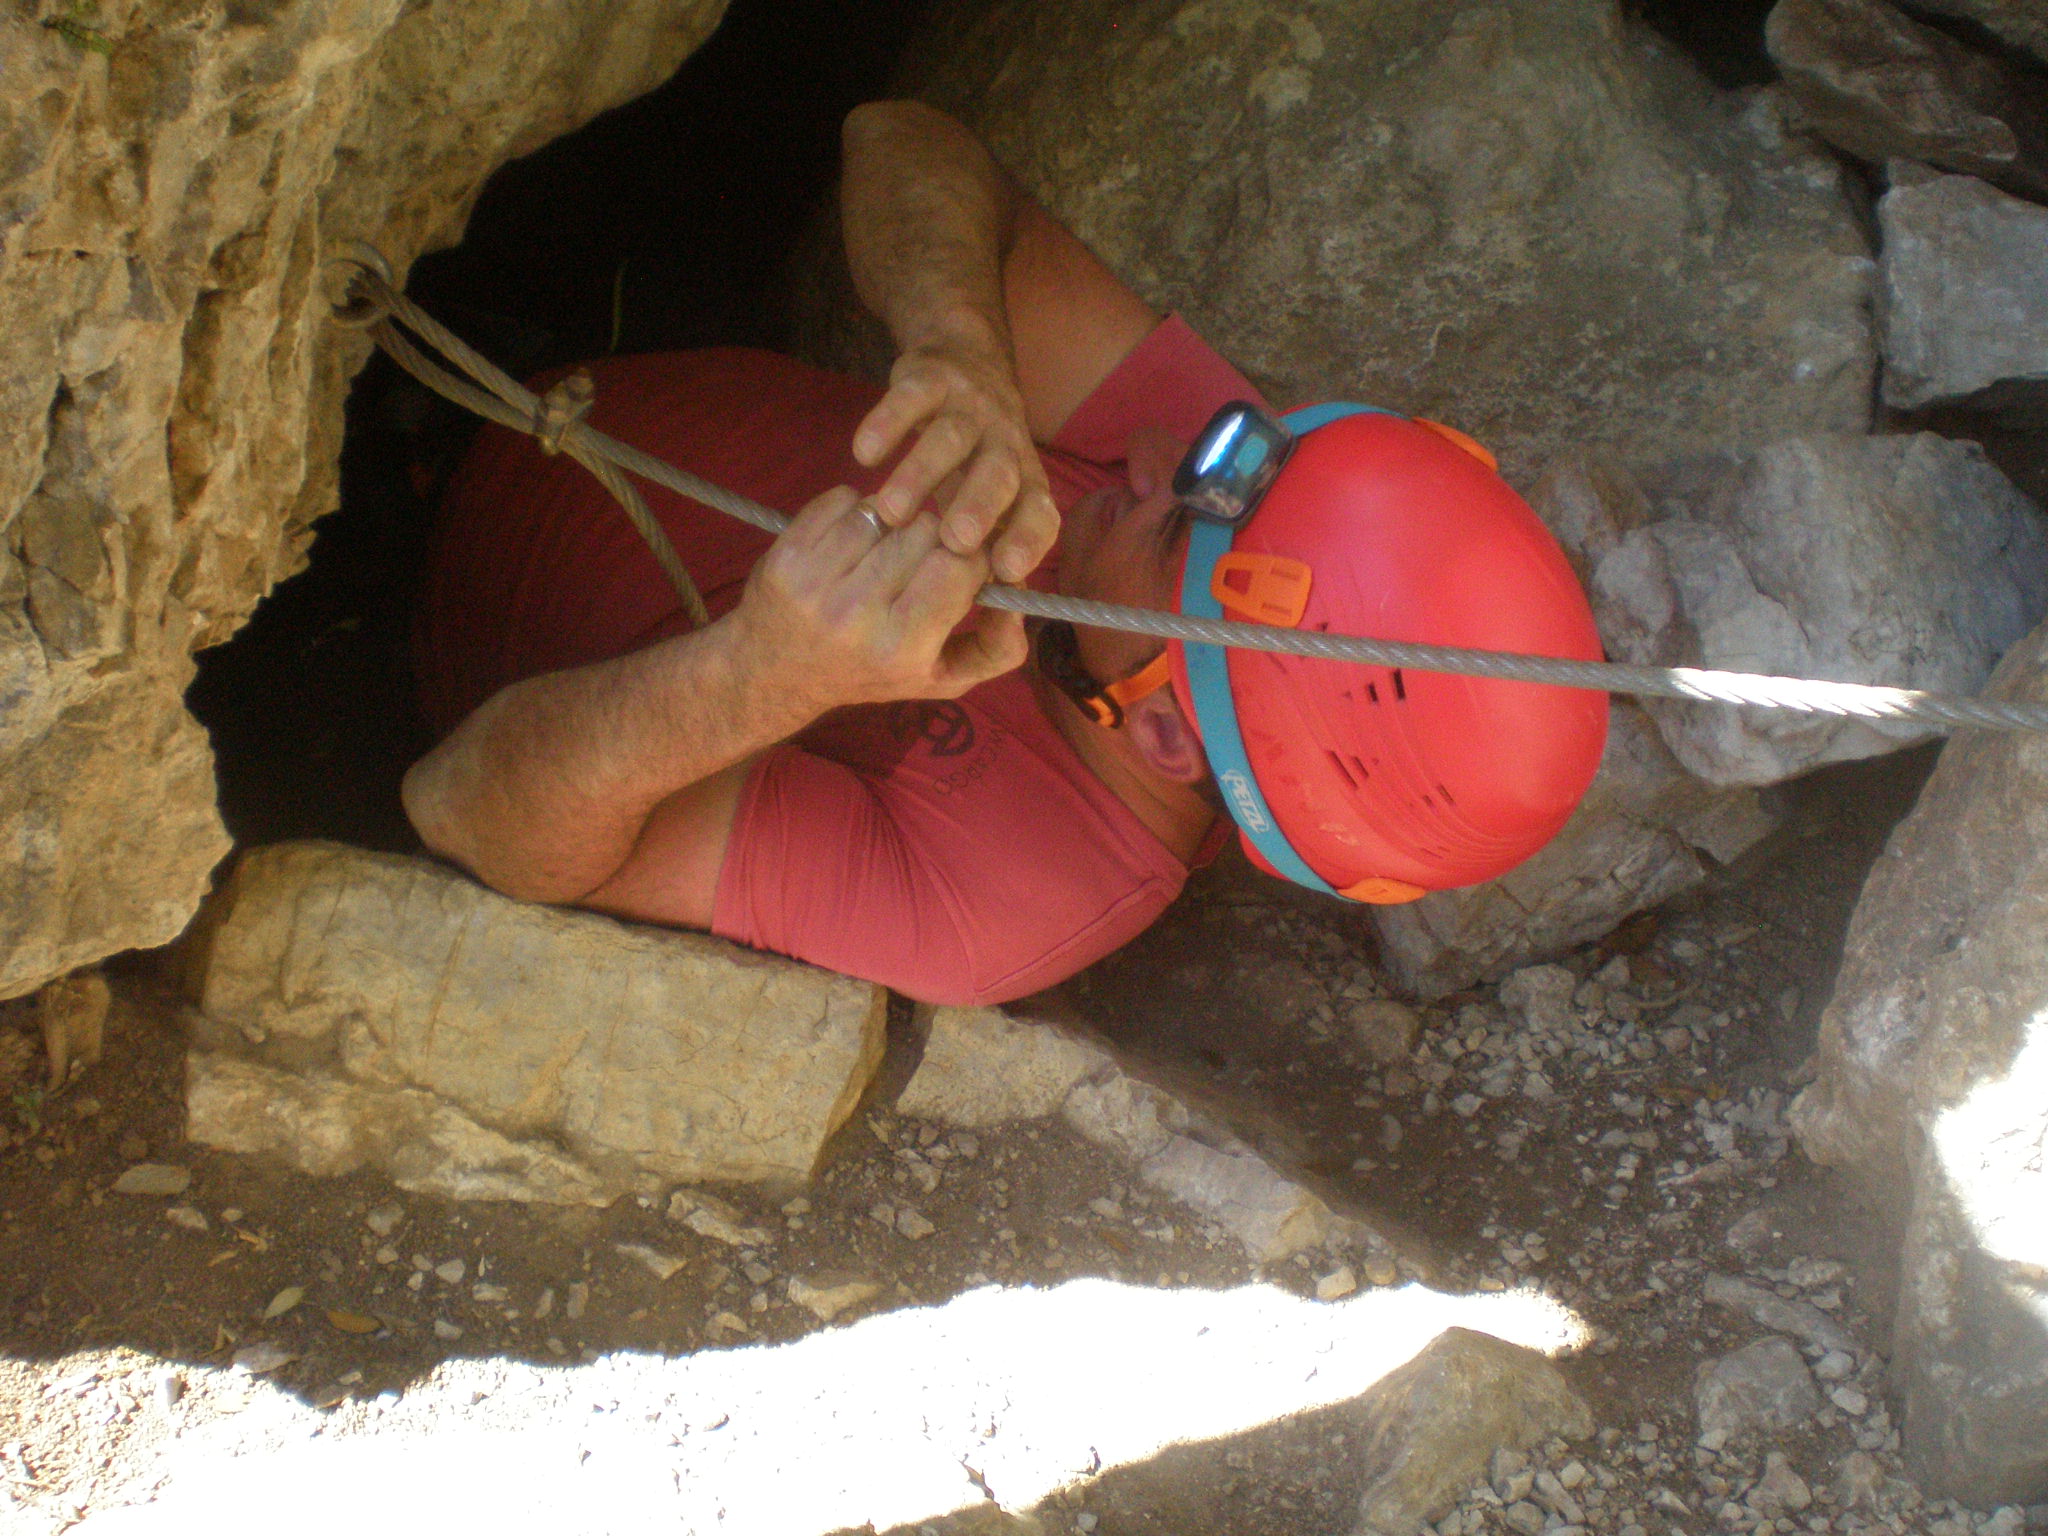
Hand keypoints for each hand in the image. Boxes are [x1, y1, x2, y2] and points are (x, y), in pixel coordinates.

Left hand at [734, 486, 1027, 717]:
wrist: (777, 673)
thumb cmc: (871, 671)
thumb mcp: (943, 679)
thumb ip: (997, 648)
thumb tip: (1019, 597)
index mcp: (902, 648)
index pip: (960, 565)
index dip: (969, 555)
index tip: (962, 563)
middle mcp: (857, 617)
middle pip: (925, 531)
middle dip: (933, 535)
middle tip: (921, 556)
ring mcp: (815, 584)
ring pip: (885, 510)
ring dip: (895, 519)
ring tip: (887, 547)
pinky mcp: (786, 556)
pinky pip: (844, 499)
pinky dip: (856, 508)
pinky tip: (854, 538)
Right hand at [852, 337, 1058, 584]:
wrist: (960, 363)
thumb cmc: (965, 470)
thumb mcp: (987, 515)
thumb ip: (987, 570)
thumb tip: (998, 624)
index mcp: (1023, 486)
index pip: (1040, 513)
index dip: (1028, 539)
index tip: (1006, 571)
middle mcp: (1004, 445)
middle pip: (1001, 474)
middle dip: (979, 507)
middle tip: (953, 541)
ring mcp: (970, 408)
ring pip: (952, 438)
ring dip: (922, 474)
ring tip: (891, 512)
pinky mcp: (932, 376)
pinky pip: (912, 397)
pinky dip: (889, 423)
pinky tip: (865, 455)